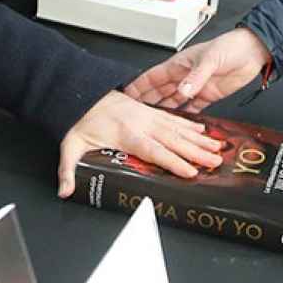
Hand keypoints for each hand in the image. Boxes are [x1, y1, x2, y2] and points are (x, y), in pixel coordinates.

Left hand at [58, 92, 224, 196]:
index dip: (173, 162)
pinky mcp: (150, 112)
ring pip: (178, 129)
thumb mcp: (70, 145)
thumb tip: (65, 190)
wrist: (83, 92)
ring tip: (217, 148)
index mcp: (126, 133)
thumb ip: (68, 169)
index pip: (154, 150)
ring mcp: (148, 116)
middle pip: (173, 140)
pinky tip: (203, 130)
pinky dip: (190, 125)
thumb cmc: (81, 120)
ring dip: (199, 139)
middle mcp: (141, 124)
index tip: (190, 171)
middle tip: (215, 162)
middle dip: (196, 152)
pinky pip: (174, 119)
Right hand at [126, 28, 272, 111]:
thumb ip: (196, 77)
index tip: (126, 95)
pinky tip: (179, 126)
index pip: (153, 77)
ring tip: (152, 125)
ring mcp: (196, 87)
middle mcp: (185, 77)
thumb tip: (182, 91)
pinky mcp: (209, 95)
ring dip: (164, 112)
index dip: (139, 86)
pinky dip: (186, 117)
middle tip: (134, 116)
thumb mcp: (210, 60)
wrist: (252, 51)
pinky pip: (193, 108)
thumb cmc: (230, 46)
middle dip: (147, 102)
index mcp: (180, 65)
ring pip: (174, 102)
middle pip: (160, 92)